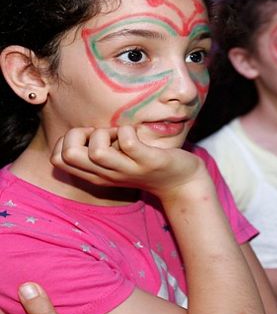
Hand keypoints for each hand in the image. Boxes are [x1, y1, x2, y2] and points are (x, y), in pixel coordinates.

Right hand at [51, 126, 205, 200]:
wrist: (181, 182)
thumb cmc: (144, 164)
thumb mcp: (115, 162)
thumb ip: (95, 150)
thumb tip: (81, 130)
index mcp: (96, 174)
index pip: (57, 159)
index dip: (67, 140)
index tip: (89, 137)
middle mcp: (107, 175)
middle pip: (68, 155)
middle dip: (79, 134)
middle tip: (103, 134)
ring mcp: (128, 169)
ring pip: (96, 151)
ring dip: (105, 133)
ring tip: (120, 134)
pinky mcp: (149, 161)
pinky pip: (128, 143)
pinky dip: (127, 131)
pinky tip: (135, 134)